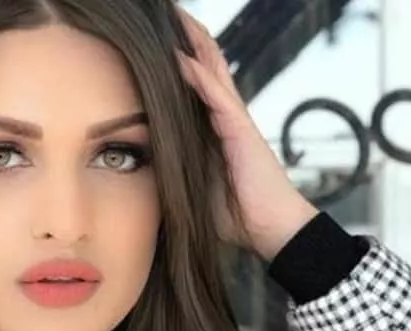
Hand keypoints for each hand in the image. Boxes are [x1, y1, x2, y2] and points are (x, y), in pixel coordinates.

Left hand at [175, 7, 318, 260]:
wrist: (270, 229)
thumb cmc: (234, 211)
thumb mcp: (193, 185)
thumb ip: (174, 168)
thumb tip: (140, 169)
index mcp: (212, 126)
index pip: (193, 81)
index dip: (177, 57)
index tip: (153, 40)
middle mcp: (224, 115)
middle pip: (205, 64)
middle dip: (185, 37)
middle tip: (165, 14)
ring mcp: (234, 119)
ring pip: (212, 69)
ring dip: (192, 43)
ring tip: (173, 17)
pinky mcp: (241, 130)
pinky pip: (217, 96)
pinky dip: (199, 75)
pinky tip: (181, 57)